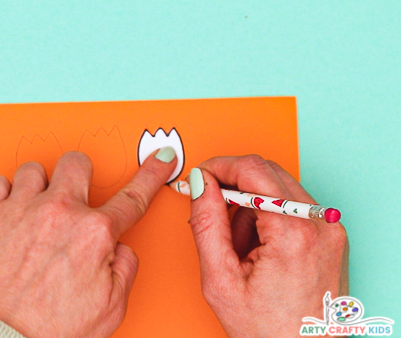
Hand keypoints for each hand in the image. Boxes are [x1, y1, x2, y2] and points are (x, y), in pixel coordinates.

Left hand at [0, 149, 176, 337]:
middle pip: (76, 162)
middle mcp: (59, 213)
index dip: (150, 175)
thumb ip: (125, 267)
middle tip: (74, 196)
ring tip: (38, 210)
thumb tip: (119, 247)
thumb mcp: (111, 307)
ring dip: (39, 186)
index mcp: (93, 234)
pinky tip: (12, 209)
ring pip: (34, 169)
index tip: (159, 159)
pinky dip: (4, 192)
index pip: (132, 197)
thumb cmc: (51, 329)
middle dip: (80, 176)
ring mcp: (22, 211)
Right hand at [189, 155, 348, 336]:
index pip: (253, 170)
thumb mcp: (221, 280)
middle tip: (212, 212)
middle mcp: (320, 224)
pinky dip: (268, 217)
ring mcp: (329, 229)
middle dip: (233, 188)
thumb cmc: (269, 331)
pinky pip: (293, 206)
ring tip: (241, 247)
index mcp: (294, 233)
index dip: (219, 166)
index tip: (201, 176)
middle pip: (266, 174)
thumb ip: (207, 224)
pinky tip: (259, 248)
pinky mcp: (330, 235)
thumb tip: (201, 185)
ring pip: (278, 188)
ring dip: (250, 206)